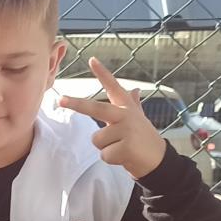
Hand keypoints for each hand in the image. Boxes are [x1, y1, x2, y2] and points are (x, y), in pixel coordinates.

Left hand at [57, 57, 166, 178]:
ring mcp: (127, 130)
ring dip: (106, 148)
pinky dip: (111, 159)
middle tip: (60, 100)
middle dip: (77, 104)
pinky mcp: (127, 147)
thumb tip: (135, 90)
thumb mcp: (139, 119)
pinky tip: (125, 157)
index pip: (113, 87)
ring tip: (122, 148)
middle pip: (96, 108)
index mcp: (126, 107)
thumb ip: (134, 104)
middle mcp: (126, 115)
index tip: (92, 60)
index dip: (103, 73)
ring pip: (97, 140)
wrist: (159, 159)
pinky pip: (104, 154)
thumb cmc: (144, 138)